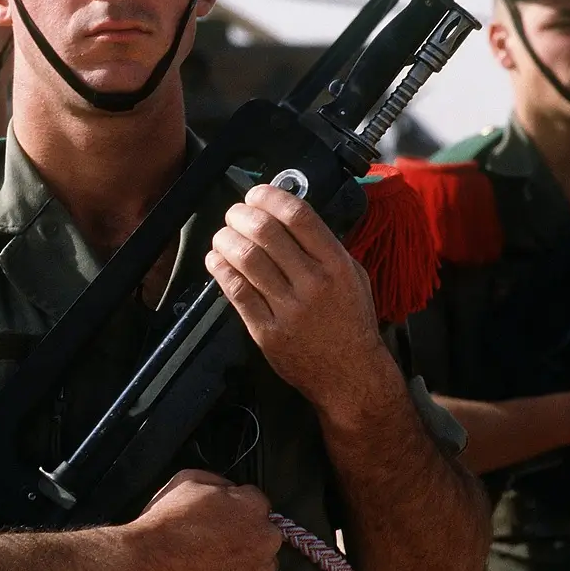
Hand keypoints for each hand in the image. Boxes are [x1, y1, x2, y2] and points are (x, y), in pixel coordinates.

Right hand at [127, 469, 284, 570]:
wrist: (146, 568)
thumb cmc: (163, 529)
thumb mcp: (186, 481)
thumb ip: (218, 481)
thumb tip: (228, 488)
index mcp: (250, 507)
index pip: (256, 501)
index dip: (236, 507)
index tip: (223, 515)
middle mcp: (263, 539)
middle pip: (263, 532)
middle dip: (245, 534)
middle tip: (217, 540)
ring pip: (265, 562)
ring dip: (248, 561)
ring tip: (217, 564)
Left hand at [205, 183, 381, 406]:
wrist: (350, 376)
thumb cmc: (350, 321)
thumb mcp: (353, 276)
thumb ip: (325, 246)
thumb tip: (287, 215)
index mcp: (337, 264)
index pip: (298, 216)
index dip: (270, 197)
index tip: (257, 194)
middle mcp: (314, 283)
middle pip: (266, 232)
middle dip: (241, 214)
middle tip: (233, 214)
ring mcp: (290, 309)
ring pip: (246, 259)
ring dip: (226, 240)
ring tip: (222, 236)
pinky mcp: (267, 332)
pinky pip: (237, 292)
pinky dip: (221, 270)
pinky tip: (216, 261)